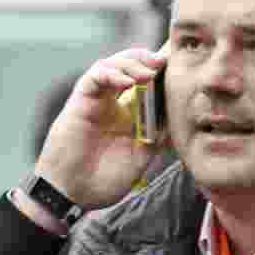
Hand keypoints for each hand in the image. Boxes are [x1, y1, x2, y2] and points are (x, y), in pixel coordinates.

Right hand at [30, 45, 169, 212]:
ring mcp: (96, 99)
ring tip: (151, 70)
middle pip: (132, 66)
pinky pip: (96, 76)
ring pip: (114, 64)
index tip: (183, 66)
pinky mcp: (80, 100)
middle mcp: (112, 102)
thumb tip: (180, 116)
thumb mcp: (140, 157)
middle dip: (151, 59)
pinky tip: (128, 82)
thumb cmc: (101, 181)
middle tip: (169, 61)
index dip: (162, 71)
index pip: (147, 83)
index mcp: (128, 114)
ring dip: (134, 62)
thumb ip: (157, 136)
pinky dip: (113, 74)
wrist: (71, 194)